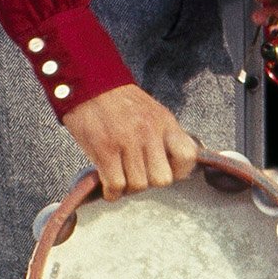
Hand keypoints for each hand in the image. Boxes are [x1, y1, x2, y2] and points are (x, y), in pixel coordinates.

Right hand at [60, 84, 203, 197]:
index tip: (166, 171)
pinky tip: (108, 186)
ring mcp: (127, 141)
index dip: (179, 171)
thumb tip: (174, 164)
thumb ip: (165, 135)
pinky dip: (112, 192)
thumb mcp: (153, 112)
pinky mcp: (105, 150)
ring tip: (120, 177)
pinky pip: (116, 185)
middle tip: (137, 175)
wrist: (89, 86)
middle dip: (150, 182)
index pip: (188, 157)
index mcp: (165, 122)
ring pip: (138, 185)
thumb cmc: (120, 102)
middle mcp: (149, 132)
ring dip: (128, 188)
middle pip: (162, 179)